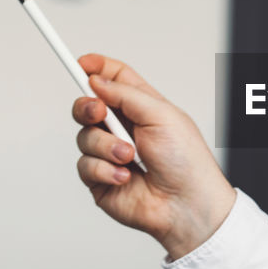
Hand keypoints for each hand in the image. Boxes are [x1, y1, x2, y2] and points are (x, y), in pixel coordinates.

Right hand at [73, 54, 236, 258]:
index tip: (80, 63)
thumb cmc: (186, 161)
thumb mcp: (161, 115)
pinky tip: (126, 177)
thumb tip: (95, 80)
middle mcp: (124, 129)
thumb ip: (125, 94)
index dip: (95, 69)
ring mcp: (110, 154)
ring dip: (106, 146)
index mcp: (143, 108)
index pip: (114, 79)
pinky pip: (85, 166)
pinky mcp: (101, 179)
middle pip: (88, 105)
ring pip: (84, 137)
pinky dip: (104, 170)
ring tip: (130, 157)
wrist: (186, 205)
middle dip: (88, 106)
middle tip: (98, 112)